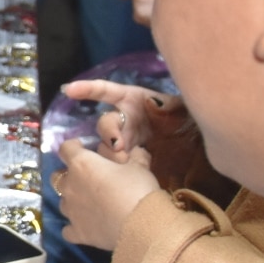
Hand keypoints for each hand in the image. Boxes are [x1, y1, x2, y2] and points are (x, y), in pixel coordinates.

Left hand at [54, 138, 158, 250]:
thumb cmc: (138, 189)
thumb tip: (137, 150)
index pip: (66, 148)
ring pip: (63, 203)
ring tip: (90, 205)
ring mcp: (70, 210)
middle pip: (57, 176)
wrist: (141, 225)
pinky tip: (86, 227)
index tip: (82, 148)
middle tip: (87, 179)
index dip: (74, 147)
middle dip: (68, 175)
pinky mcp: (77, 232)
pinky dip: (75, 227)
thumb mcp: (140, 167)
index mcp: (81, 164)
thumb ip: (136, 156)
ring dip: (73, 201)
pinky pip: (68, 230)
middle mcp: (70, 186)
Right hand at [59, 80, 186, 159]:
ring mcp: (124, 140)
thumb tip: (153, 105)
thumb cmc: (184, 118)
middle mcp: (124, 120)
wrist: (195, 145)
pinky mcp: (128, 159)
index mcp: (132, 100)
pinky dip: (115, 168)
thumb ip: (166, 105)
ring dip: (112, 153)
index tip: (69, 90)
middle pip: (105, 123)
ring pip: (106, 146)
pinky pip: (115, 163)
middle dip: (109, 133)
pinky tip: (121, 173)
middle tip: (118, 145)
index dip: (87, 89)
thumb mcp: (177, 107)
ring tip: (124, 160)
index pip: (105, 91)